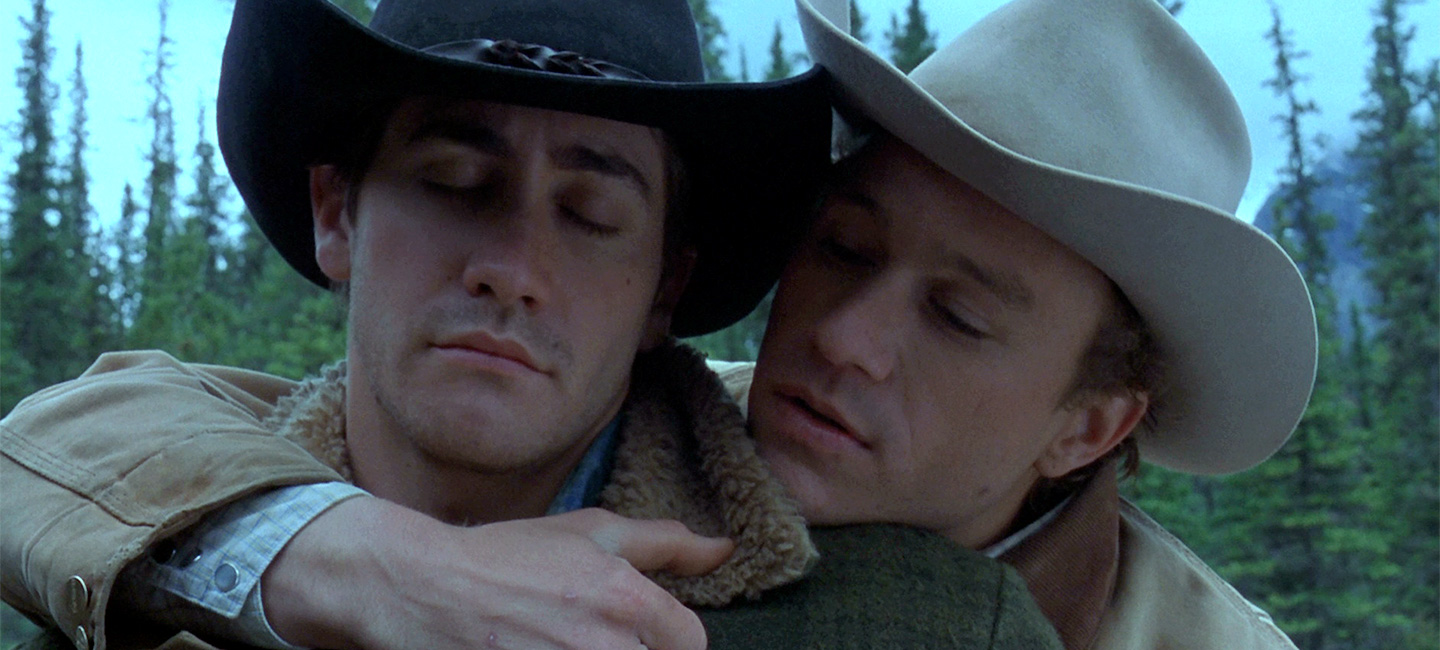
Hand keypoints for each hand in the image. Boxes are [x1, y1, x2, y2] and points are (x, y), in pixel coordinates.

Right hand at [263, 497, 733, 649]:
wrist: (423, 587)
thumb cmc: (508, 557)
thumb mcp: (590, 533)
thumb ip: (664, 543)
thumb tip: (722, 547)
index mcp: (624, 600)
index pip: (690, 643)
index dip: (671, 639)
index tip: (641, 635)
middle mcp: (603, 645)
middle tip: (591, 635)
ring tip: (564, 639)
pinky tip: (545, 649)